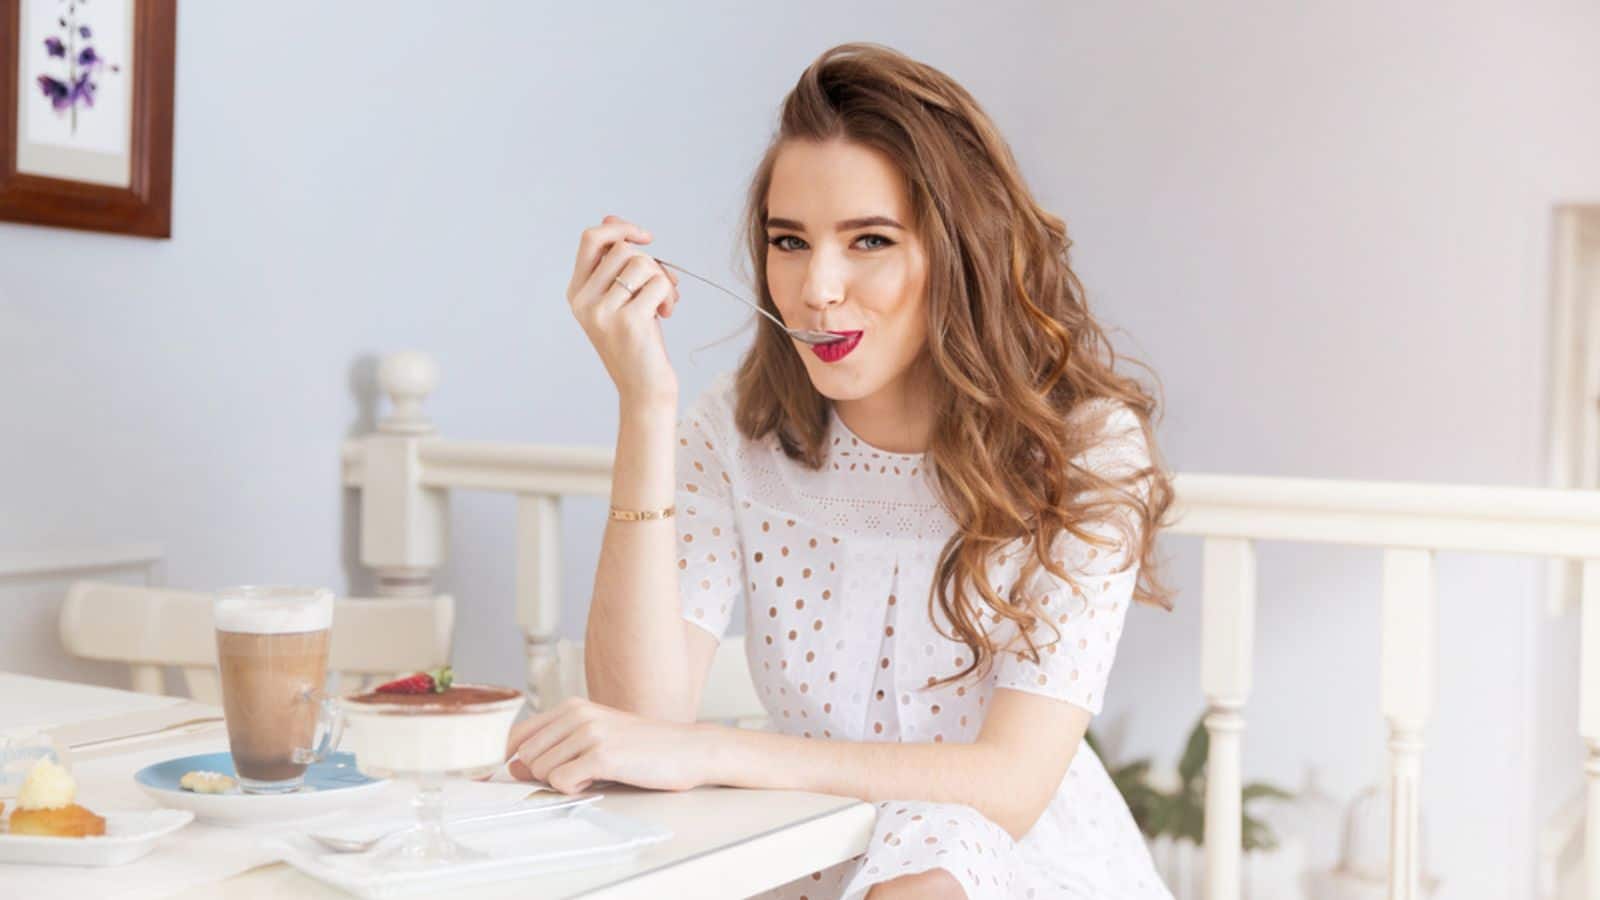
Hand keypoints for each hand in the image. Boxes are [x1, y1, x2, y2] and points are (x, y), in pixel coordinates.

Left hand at [504, 697, 709, 793]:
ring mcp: (590, 733)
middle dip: (545, 775)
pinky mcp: (602, 755)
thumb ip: (557, 746)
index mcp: (573, 707)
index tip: (526, 775)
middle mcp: (578, 714)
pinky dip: (576, 789)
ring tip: (595, 774)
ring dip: (564, 782)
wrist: (687, 750)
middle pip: (526, 758)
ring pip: (542, 771)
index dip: (514, 761)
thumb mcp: (597, 735)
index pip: (518, 736)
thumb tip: (514, 767)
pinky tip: (600, 779)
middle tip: (578, 774)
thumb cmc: (644, 747)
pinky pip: (562, 782)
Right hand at [566, 215, 681, 408]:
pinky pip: (658, 282)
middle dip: (651, 262)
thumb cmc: (637, 343)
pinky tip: (666, 313)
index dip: (620, 229)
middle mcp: (583, 301)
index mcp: (577, 292)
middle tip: (661, 286)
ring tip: (664, 303)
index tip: (645, 238)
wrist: (643, 389)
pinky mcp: (628, 322)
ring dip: (662, 279)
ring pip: (642, 263)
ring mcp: (603, 312)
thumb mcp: (621, 299)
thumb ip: (615, 265)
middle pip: (623, 249)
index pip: (590, 239)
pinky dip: (670, 294)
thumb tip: (611, 219)